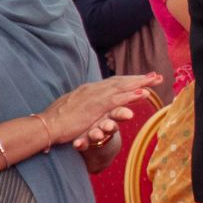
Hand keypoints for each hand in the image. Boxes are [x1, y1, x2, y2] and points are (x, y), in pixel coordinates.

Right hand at [41, 74, 157, 149]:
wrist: (45, 126)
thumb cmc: (57, 120)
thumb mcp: (74, 108)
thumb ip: (85, 105)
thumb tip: (91, 105)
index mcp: (88, 90)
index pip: (112, 82)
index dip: (128, 80)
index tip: (143, 78)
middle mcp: (93, 89)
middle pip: (120, 81)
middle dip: (139, 79)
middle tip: (157, 76)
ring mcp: (94, 97)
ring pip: (121, 87)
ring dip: (139, 83)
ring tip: (155, 81)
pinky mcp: (94, 107)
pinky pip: (117, 99)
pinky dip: (130, 96)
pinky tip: (144, 94)